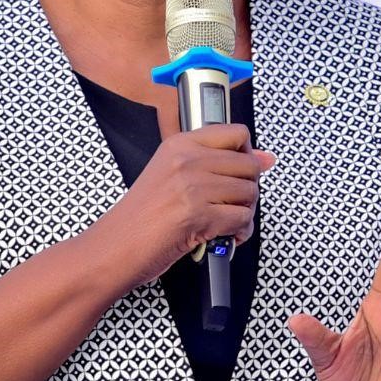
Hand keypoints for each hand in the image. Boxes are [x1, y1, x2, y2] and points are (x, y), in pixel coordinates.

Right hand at [98, 124, 274, 283]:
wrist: (114, 247)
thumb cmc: (140, 217)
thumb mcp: (171, 176)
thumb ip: (215, 163)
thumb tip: (266, 158)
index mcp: (179, 144)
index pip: (236, 133)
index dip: (247, 155)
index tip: (242, 171)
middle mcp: (187, 160)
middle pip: (249, 165)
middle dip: (248, 189)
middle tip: (231, 203)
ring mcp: (192, 186)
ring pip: (249, 193)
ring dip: (244, 213)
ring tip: (225, 222)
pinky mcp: (198, 214)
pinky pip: (242, 219)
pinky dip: (240, 232)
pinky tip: (225, 235)